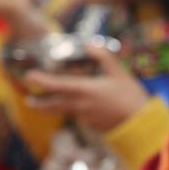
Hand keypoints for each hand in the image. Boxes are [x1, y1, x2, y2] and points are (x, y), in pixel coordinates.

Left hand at [23, 45, 149, 131]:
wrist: (140, 124)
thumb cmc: (130, 97)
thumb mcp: (119, 73)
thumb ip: (103, 57)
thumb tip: (90, 44)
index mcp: (85, 90)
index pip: (57, 85)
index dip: (41, 81)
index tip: (29, 77)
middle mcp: (81, 105)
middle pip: (53, 105)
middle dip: (39, 102)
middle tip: (28, 100)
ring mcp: (85, 118)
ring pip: (65, 111)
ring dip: (53, 107)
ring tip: (43, 104)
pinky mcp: (91, 125)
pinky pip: (78, 116)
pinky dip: (74, 110)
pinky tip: (80, 107)